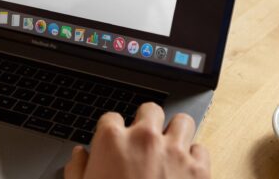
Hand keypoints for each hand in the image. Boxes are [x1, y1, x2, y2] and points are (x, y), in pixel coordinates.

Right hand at [64, 103, 210, 178]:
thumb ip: (77, 169)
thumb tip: (79, 155)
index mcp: (111, 141)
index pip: (111, 118)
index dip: (112, 131)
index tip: (115, 143)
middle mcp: (144, 138)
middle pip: (150, 109)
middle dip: (147, 122)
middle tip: (144, 140)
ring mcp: (174, 152)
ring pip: (182, 121)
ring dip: (175, 132)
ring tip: (169, 147)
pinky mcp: (198, 170)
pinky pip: (201, 149)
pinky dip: (195, 157)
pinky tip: (185, 169)